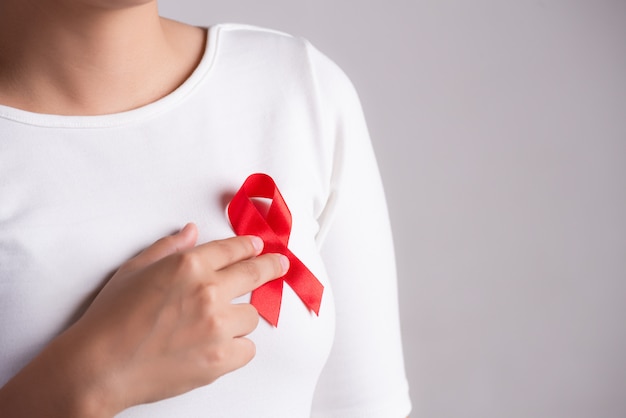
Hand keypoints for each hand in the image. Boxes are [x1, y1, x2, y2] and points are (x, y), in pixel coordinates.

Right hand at [0, 223, 287, 416]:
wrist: (98, 367)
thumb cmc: (109, 318)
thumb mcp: (134, 270)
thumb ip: (167, 247)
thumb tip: (191, 231)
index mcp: (189, 265)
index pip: (233, 249)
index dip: (250, 246)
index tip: (260, 247)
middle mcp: (209, 291)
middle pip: (255, 274)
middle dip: (272, 267)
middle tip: (281, 265)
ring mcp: (217, 326)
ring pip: (251, 316)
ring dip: (239, 317)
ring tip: (215, 325)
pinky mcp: (220, 359)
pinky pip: (248, 349)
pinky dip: (237, 347)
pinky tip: (217, 347)